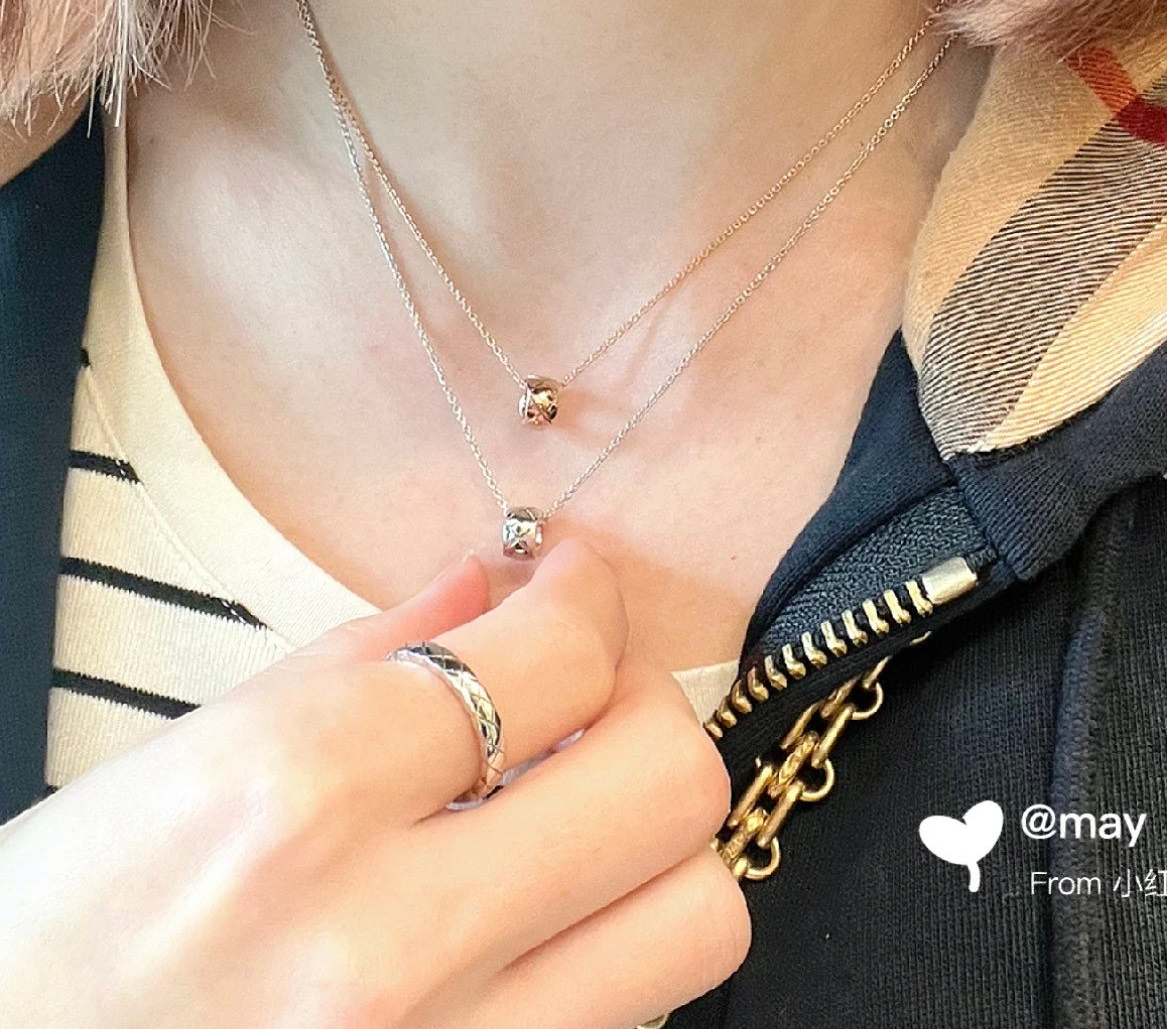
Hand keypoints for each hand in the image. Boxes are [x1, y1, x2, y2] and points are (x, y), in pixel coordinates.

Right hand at [0, 540, 748, 1027]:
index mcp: (299, 796)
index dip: (588, 597)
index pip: (556, 660)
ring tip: (577, 806)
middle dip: (648, 704)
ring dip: (656, 840)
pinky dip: (606, 940)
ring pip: (697, 919)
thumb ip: (370, 654)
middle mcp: (389, 940)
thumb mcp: (192, 754)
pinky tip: (527, 907)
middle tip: (589, 687)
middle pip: (671, 786)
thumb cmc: (60, 935)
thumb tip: (495, 584)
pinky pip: (627, 1013)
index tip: (572, 585)